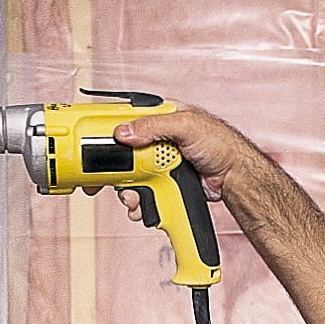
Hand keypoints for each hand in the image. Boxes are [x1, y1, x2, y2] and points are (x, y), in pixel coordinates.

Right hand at [111, 104, 243, 209]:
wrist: (234, 177)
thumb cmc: (221, 145)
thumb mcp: (187, 126)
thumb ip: (155, 126)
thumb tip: (125, 132)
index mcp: (158, 117)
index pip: (124, 119)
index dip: (105, 132)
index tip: (90, 144)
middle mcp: (154, 139)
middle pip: (121, 153)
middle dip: (112, 171)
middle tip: (101, 183)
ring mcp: (157, 162)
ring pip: (128, 177)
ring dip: (126, 191)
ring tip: (134, 198)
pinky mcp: (162, 182)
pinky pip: (142, 192)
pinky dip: (139, 202)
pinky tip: (143, 205)